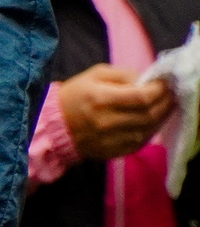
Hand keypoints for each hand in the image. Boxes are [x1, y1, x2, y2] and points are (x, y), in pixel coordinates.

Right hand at [58, 62, 177, 161]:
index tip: (165, 83)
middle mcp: (108, 121)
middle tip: (172, 94)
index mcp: (100, 99)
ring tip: (166, 106)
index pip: (141, 97)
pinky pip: (142, 141)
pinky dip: (152, 130)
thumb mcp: (93, 75)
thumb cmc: (75, 95)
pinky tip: (153, 121)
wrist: (55, 125)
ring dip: (162, 117)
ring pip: (149, 129)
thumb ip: (122, 74)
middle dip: (165, 103)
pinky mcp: (115, 151)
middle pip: (149, 114)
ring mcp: (112, 139)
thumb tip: (146, 81)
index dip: (159, 90)